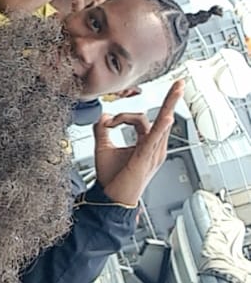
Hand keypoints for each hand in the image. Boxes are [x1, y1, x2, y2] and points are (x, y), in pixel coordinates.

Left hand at [93, 79, 183, 203]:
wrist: (112, 199)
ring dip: (168, 104)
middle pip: (164, 117)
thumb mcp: (103, 148)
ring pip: (162, 123)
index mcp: (146, 144)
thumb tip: (103, 116)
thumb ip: (102, 131)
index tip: (109, 123)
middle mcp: (154, 147)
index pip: (140, 119)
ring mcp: (153, 152)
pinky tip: (166, 117)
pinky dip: (161, 127)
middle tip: (180, 83)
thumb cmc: (112, 179)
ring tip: (178, 89)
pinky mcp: (146, 158)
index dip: (123, 116)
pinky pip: (155, 139)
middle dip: (171, 99)